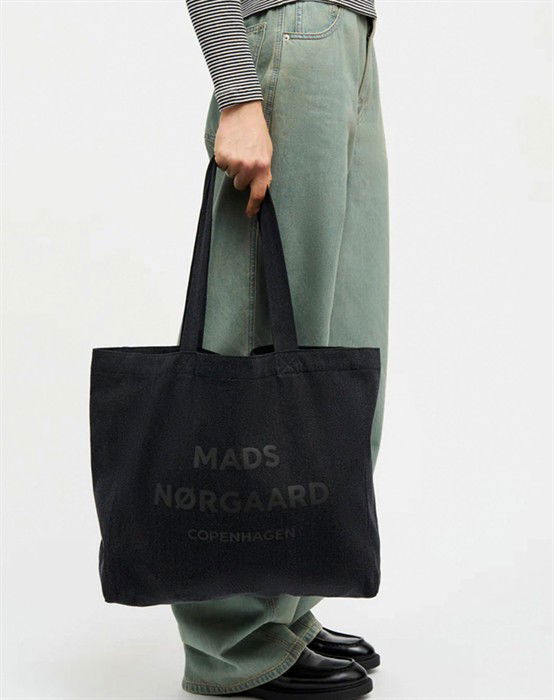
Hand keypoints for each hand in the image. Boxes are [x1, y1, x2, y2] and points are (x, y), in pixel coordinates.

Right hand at [214, 101, 272, 217]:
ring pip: (230, 175)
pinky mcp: (222, 156)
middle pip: (240, 185)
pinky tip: (230, 146)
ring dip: (233, 166)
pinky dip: (224, 158)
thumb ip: (264, 171)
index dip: (253, 206)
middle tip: (244, 158)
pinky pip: (222, 165)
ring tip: (238, 149)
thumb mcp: (267, 152)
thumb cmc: (256, 132)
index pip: (258, 194)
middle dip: (241, 176)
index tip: (249, 213)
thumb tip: (261, 189)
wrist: (242, 111)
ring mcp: (234, 162)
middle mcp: (248, 167)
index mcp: (263, 167)